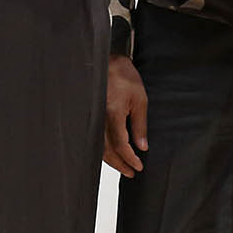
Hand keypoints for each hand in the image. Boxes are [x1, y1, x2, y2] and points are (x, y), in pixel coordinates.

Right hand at [104, 54, 149, 175]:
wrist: (103, 59)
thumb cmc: (122, 74)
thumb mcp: (140, 98)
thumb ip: (140, 124)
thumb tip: (142, 146)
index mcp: (113, 113)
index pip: (120, 145)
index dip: (129, 159)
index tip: (138, 167)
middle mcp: (99, 118)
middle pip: (107, 150)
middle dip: (120, 164)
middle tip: (131, 173)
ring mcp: (92, 116)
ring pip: (98, 146)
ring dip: (110, 159)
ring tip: (122, 166)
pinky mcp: (90, 114)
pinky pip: (94, 137)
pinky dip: (102, 148)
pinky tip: (110, 152)